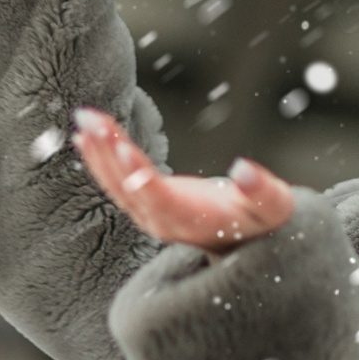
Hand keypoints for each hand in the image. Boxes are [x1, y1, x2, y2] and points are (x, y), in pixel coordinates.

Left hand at [72, 106, 295, 252]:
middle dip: (108, 152)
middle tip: (91, 119)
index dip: (139, 174)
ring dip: (98, 151)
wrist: (248, 241)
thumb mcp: (273, 205)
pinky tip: (85, 136)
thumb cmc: (263, 220)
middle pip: (128, 187)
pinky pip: (115, 182)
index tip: (122, 147)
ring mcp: (150, 214)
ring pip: (116, 183)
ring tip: (84, 118)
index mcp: (191, 221)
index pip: (159, 199)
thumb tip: (244, 170)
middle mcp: (163, 221)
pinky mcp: (145, 204)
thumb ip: (262, 189)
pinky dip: (99, 159)